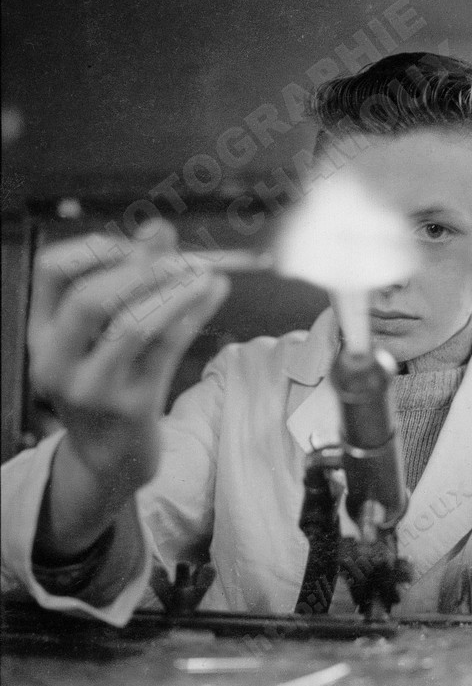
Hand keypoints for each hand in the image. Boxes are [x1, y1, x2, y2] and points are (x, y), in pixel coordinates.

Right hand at [28, 219, 229, 485]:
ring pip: (134, 326)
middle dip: (141, 269)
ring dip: (176, 292)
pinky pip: (168, 350)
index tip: (135, 242)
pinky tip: (214, 292)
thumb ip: (129, 278)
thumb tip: (158, 227)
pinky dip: (195, 314)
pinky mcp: (132, 406)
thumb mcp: (103, 334)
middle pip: (90, 299)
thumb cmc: (109, 380)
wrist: (110, 458)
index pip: (50, 271)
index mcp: (42, 333)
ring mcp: (92, 388)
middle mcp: (56, 361)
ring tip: (206, 272)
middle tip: (181, 257)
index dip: (95, 247)